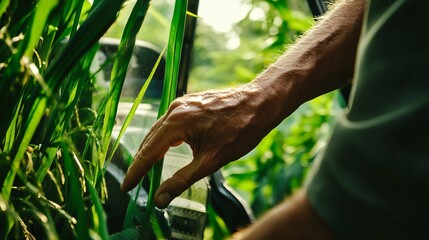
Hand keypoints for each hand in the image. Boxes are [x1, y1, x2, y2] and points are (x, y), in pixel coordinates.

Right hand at [121, 83, 284, 207]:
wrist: (261, 101)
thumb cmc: (241, 130)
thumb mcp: (212, 160)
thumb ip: (182, 180)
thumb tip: (160, 199)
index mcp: (176, 122)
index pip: (148, 153)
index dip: (136, 172)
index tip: (125, 187)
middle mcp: (175, 109)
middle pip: (150, 140)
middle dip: (141, 162)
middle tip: (133, 182)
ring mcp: (183, 103)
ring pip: (160, 130)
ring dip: (152, 150)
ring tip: (146, 169)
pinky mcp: (191, 102)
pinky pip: (170, 122)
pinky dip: (164, 138)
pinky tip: (166, 148)